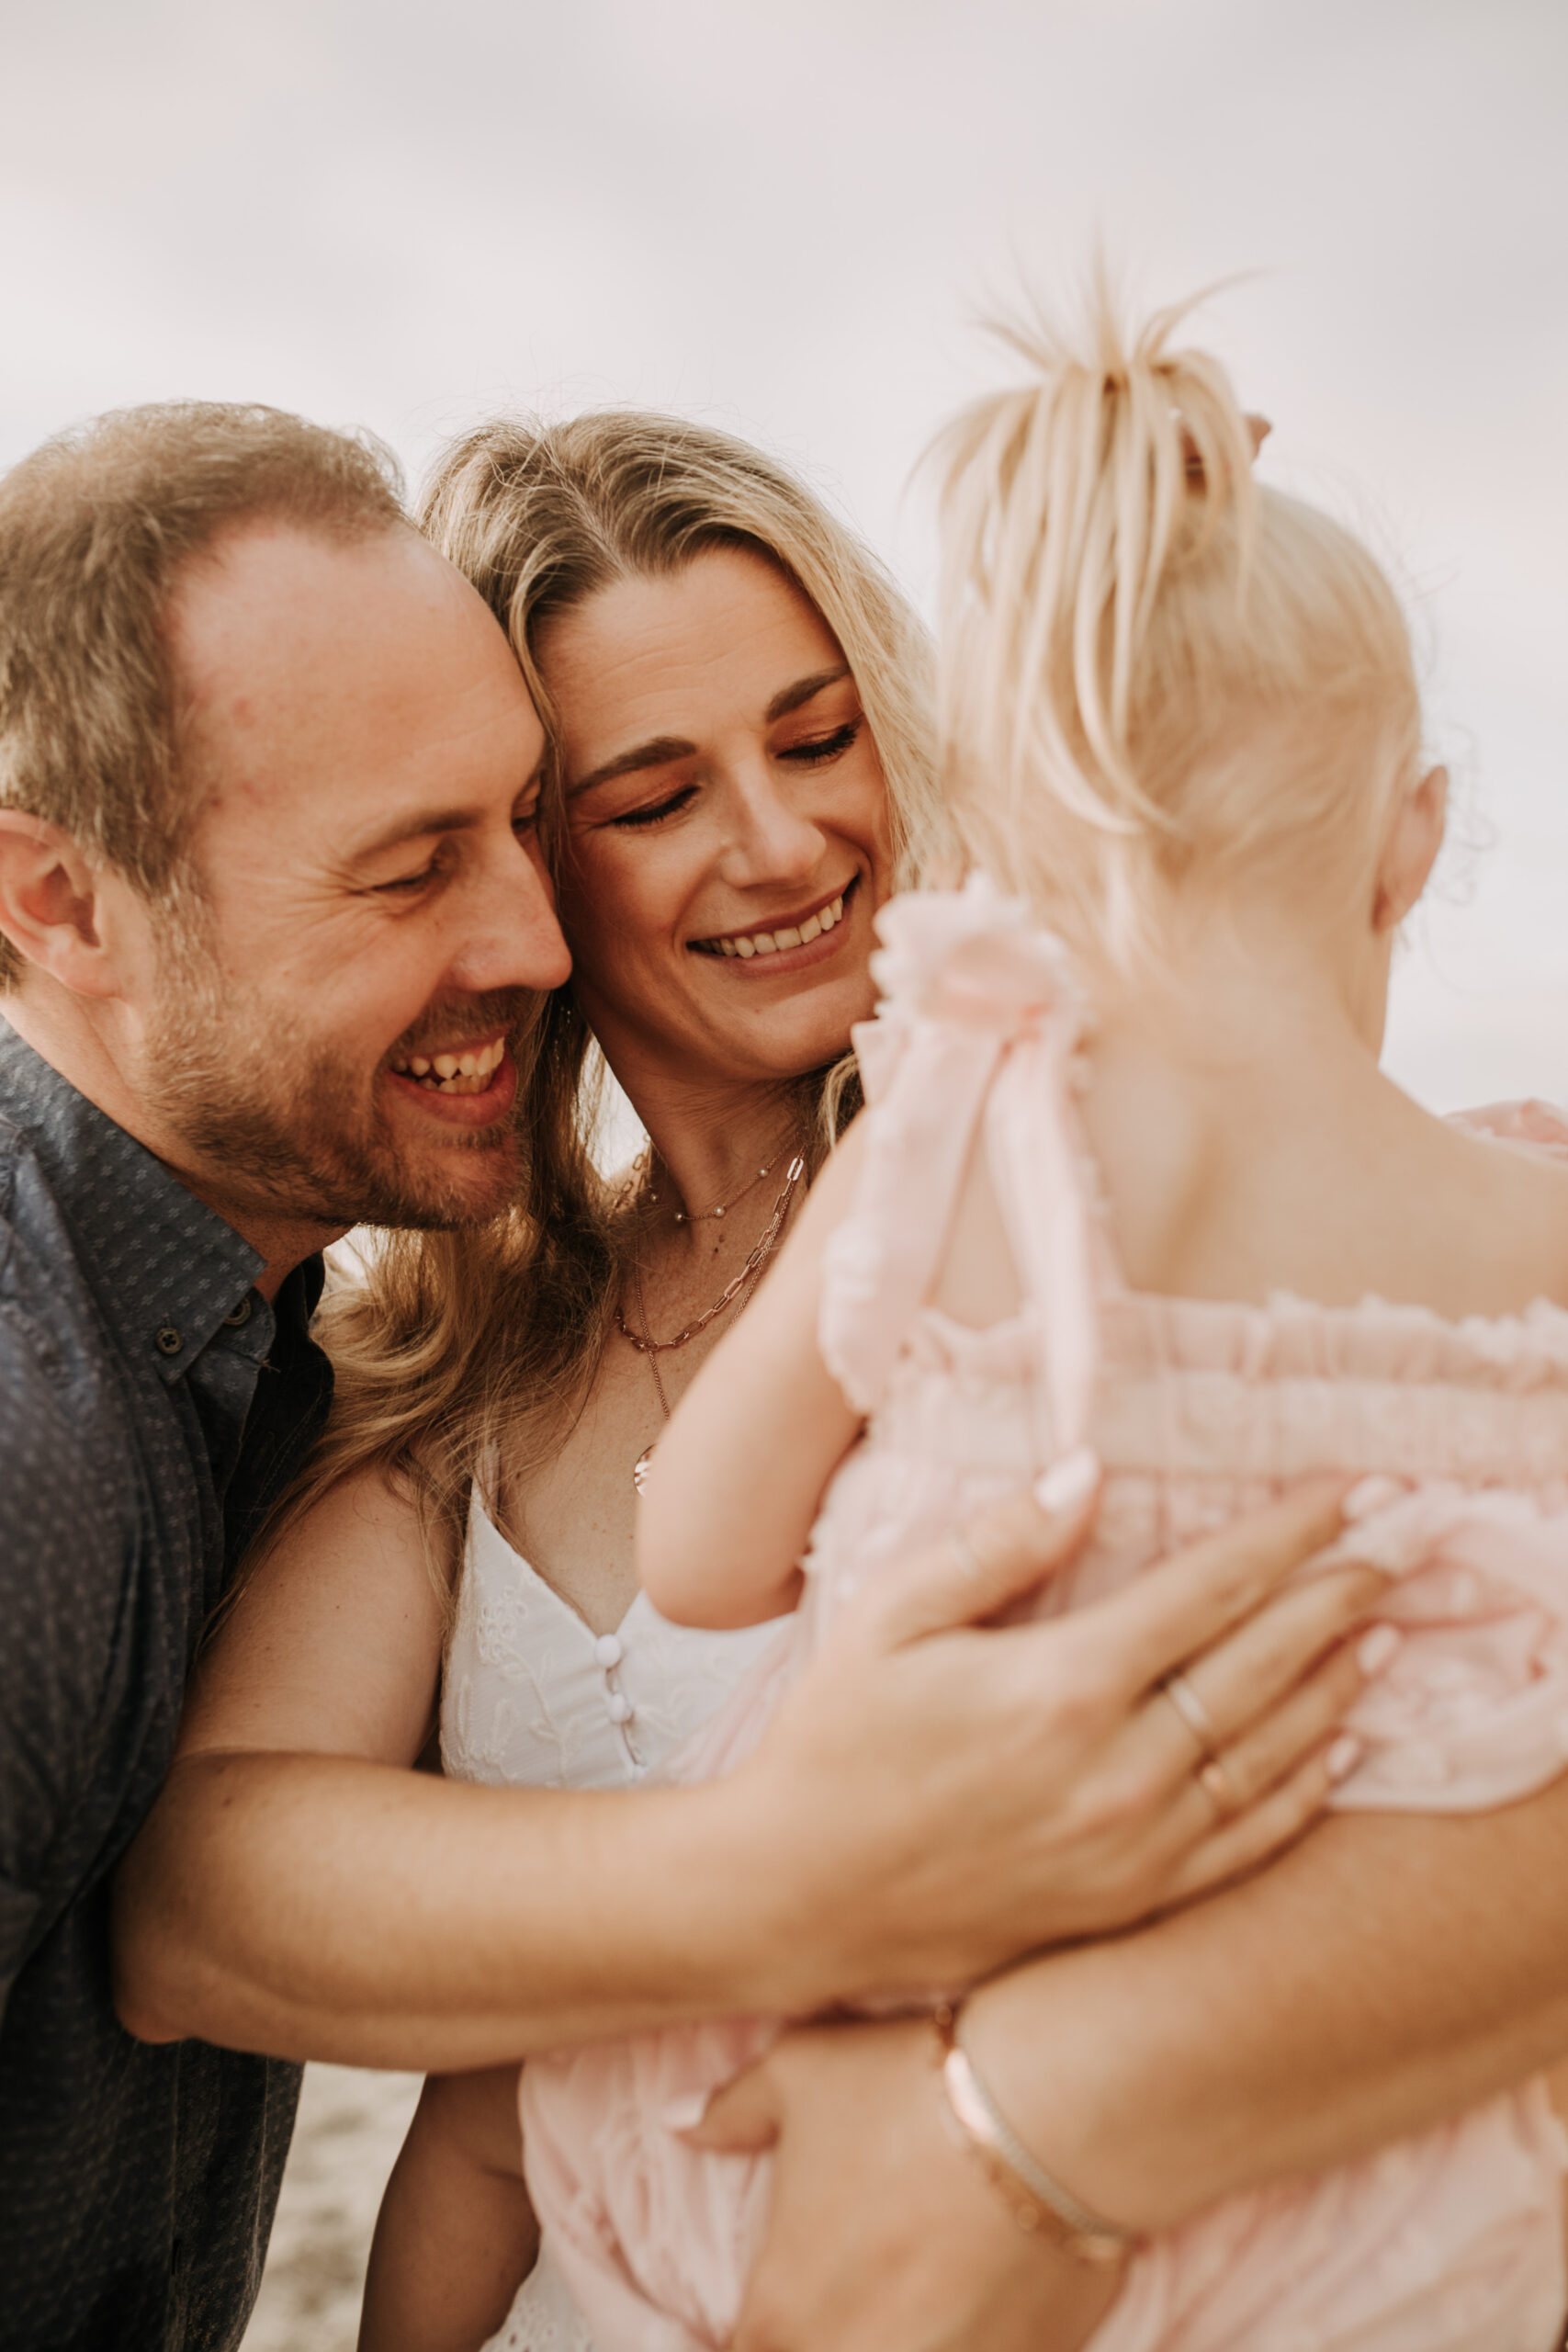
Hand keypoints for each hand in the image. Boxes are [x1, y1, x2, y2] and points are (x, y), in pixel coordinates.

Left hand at [687, 2017, 1122, 2351]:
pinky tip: (980, 2302)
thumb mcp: (799, 2073)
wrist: (1052, 2109)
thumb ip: (731, 2112)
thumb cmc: (913, 2088)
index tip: (791, 2302)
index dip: (767, 2334)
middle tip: (874, 2283)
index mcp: (779, 2318)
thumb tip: (679, 2118)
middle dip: (837, 2332)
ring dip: (904, 2336)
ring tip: (926, 2292)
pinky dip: (969, 2340)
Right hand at [737, 1468, 1382, 2004]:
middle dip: (1336, 1597)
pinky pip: (1245, 1844)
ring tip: (1382, 1633)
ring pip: (1270, 1755)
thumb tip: (1088, 1476)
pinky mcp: (1126, 1904)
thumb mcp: (889, 1617)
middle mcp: (1117, 1771)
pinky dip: (1303, 1791)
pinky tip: (1334, 1750)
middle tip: (1394, 1548)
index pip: (1210, 1591)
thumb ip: (997, 1545)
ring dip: (1336, 1687)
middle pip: (1262, 1667)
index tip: (1346, 1493)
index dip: (1288, 1536)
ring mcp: (1131, 1848)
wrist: (795, 1897)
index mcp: (1062, 1685)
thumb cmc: (832, 1744)